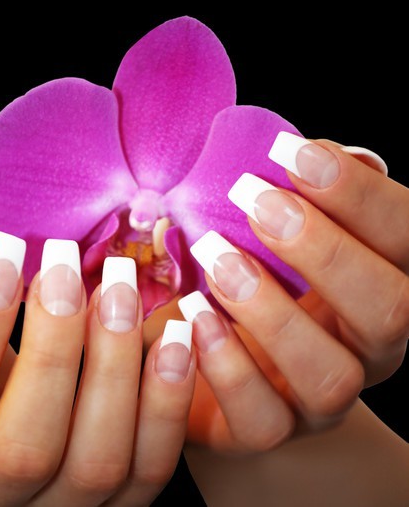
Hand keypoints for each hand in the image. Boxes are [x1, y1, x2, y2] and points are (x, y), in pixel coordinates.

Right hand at [0, 238, 195, 506]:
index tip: (4, 258)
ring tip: (121, 288)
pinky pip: (150, 467)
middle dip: (53, 348)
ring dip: (116, 365)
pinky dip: (167, 398)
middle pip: (27, 450)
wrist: (10, 438)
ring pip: (97, 462)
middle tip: (66, 267)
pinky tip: (176, 336)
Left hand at [181, 138, 407, 450]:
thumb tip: (321, 151)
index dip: (360, 194)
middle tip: (255, 198)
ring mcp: (326, 397)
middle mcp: (372, 345)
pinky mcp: (273, 428)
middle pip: (392, 310)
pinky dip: (226, 365)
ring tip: (217, 258)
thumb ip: (309, 192)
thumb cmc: (261, 267)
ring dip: (272, 311)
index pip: (407, 238)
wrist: (229, 355)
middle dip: (323, 249)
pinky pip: (264, 419)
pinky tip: (192, 315)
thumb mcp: (284, 226)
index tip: (293, 152)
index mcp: (387, 281)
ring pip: (331, 375)